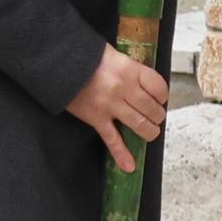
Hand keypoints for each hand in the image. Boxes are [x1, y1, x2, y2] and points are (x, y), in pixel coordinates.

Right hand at [66, 48, 171, 175]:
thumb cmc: (85, 56)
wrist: (58, 63)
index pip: (158, 87)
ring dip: (148, 132)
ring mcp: (110, 106)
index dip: (162, 95)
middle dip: (157, 116)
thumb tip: (140, 80)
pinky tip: (129, 166)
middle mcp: (123, 89)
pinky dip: (121, 154)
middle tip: (155, 116)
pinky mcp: (96, 118)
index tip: (160, 98)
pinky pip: (112, 139)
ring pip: (139, 125)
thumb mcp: (113, 54)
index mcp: (129, 70)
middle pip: (151, 109)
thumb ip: (129, 67)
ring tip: (149, 132)